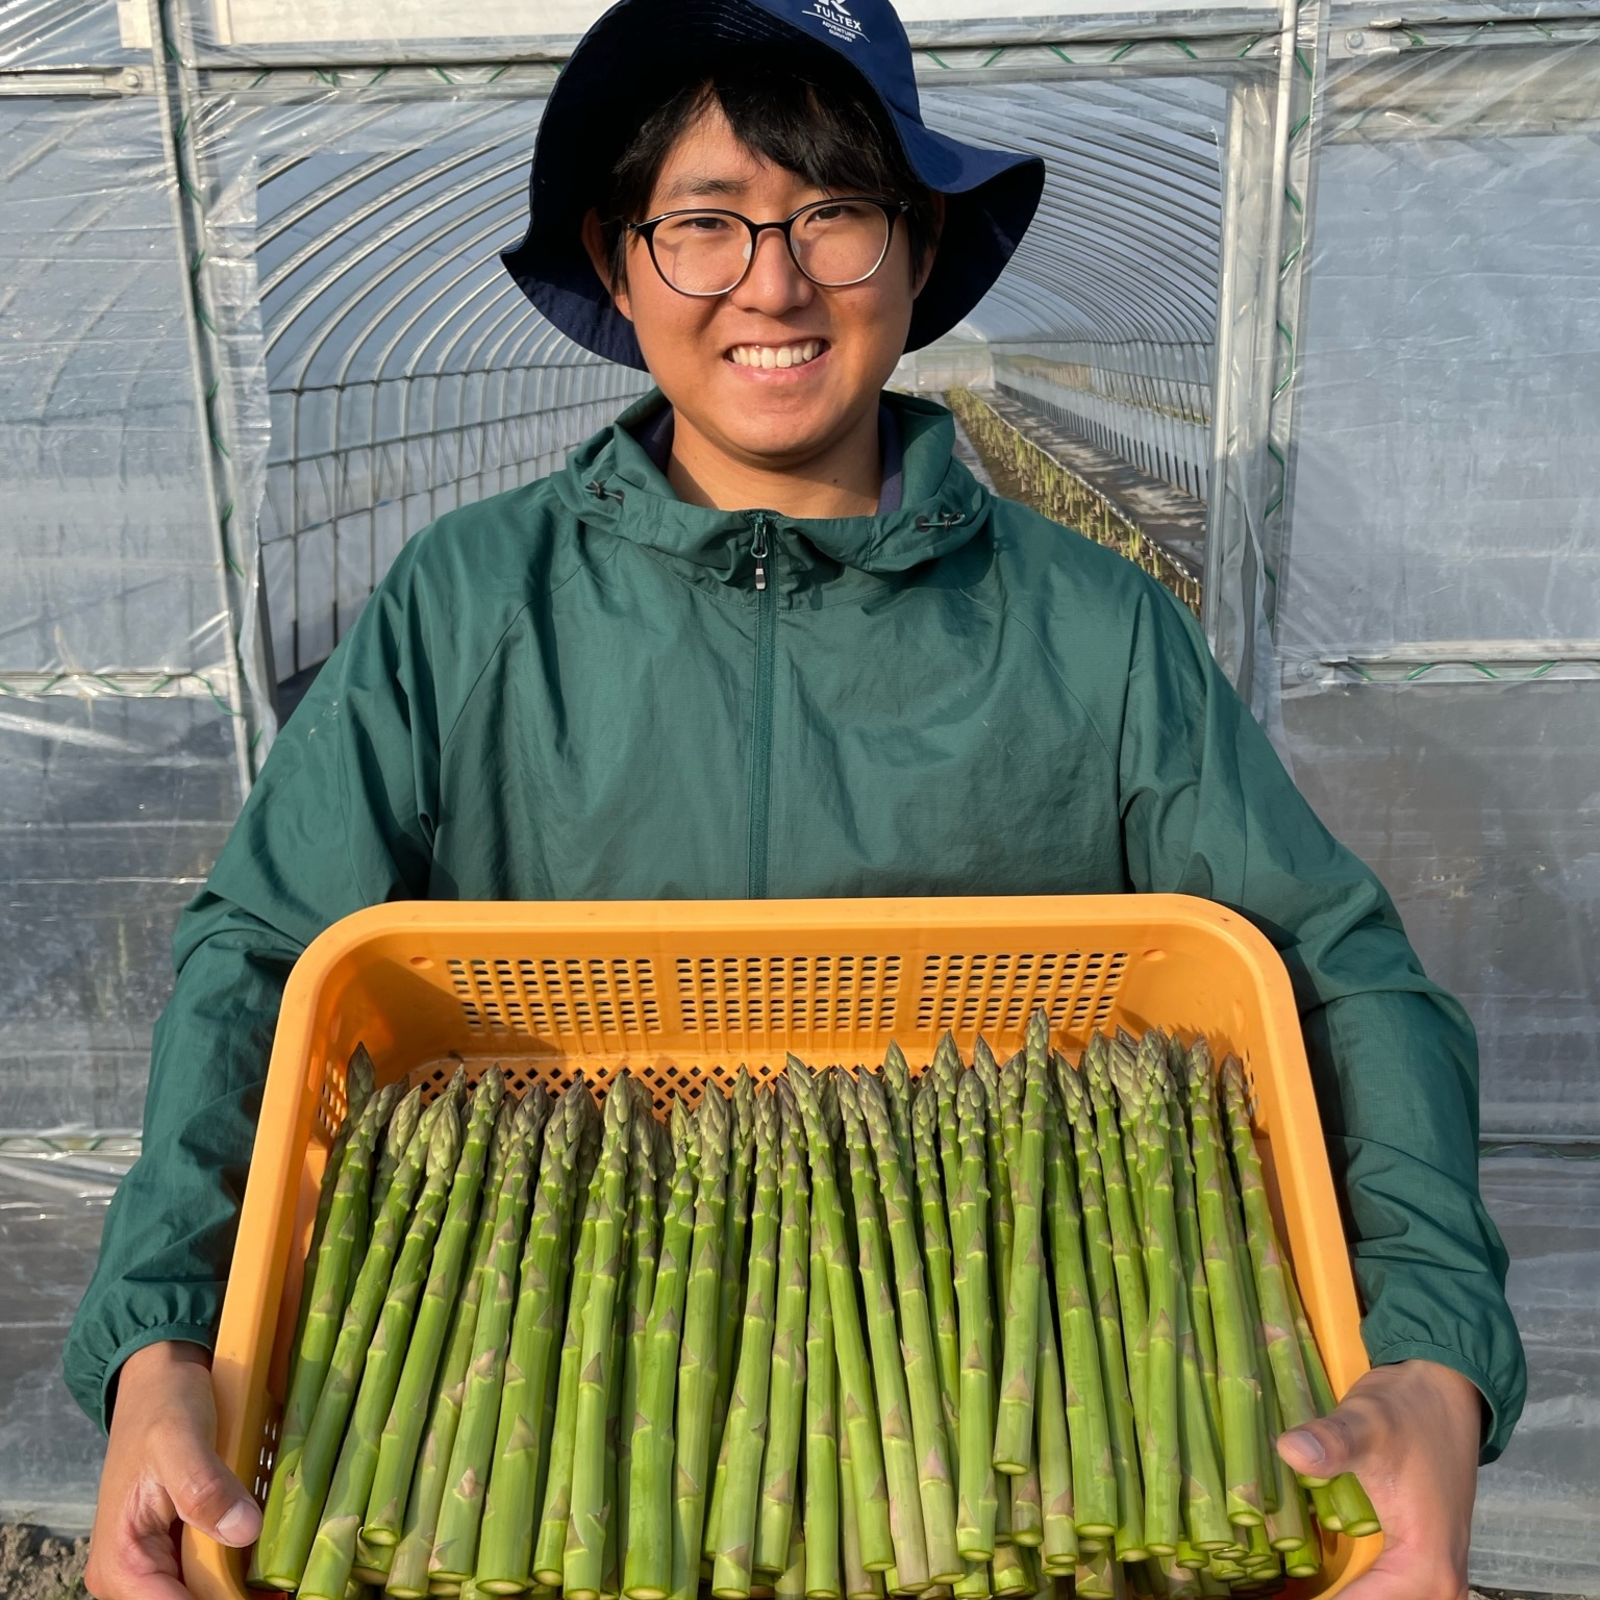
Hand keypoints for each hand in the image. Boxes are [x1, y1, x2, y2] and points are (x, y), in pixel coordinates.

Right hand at [85, 1341, 262, 1599]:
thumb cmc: (163, 1405)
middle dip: (237, 1595)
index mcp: (121, 1562)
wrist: (157, 1378)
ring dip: (239, 1585)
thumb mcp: (180, 1439)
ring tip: (284, 1579)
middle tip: (286, 1587)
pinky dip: (237, 1568)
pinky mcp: (177, 1544)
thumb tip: (243, 1532)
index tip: (272, 1598)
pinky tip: (270, 1559)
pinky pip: (209, 1570)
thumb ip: (204, 1488)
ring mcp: (154, 1562)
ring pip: (203, 1591)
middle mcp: (130, 1575)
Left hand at [1277, 1357, 1481, 1599]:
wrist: (1445, 1391)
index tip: (1271, 1599)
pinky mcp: (1423, 1563)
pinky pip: (1389, 1594)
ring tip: (1287, 1591)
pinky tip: (1319, 1588)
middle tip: (1269, 1593)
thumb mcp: (1365, 1424)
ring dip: (1340, 1596)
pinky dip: (1356, 1592)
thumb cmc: (1406, 1411)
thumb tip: (1290, 1449)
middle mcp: (1439, 1585)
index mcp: (1426, 1565)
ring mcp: (1434, 1577)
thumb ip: (1332, 1442)